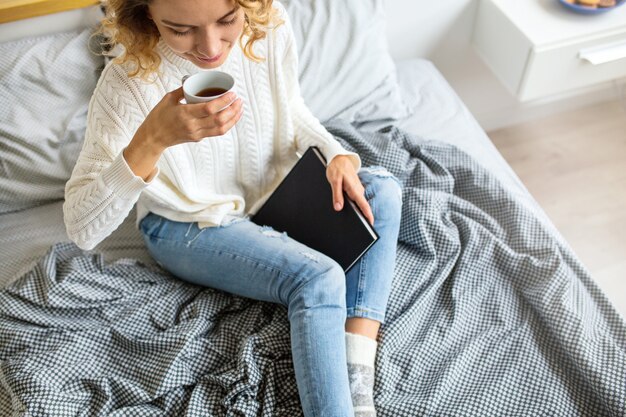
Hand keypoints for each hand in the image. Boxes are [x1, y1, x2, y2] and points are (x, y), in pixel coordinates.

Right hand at [124, 87, 242, 179]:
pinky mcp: (198, 138)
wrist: (153, 138)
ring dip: (233, 119)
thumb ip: (183, 90)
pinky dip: (227, 124)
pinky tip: (231, 117)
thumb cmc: (159, 117)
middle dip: (232, 110)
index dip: (224, 101)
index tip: (232, 94)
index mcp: (185, 114)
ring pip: (221, 128)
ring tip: (239, 108)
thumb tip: (195, 81)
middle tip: (239, 100)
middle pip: (219, 119)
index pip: (209, 108)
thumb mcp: (168, 99)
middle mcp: (192, 125)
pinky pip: (216, 132)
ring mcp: (196, 133)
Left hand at [326, 155, 374, 225]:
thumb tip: (338, 208)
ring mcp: (357, 190)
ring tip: (353, 223)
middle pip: (362, 206)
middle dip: (363, 217)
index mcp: (354, 189)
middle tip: (360, 229)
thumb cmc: (336, 169)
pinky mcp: (354, 190)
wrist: (339, 159)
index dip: (368, 215)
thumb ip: (337, 195)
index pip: (364, 204)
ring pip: (358, 203)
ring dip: (357, 212)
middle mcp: (358, 190)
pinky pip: (355, 200)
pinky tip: (347, 211)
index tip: (371, 224)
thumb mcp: (334, 181)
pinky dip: (353, 206)